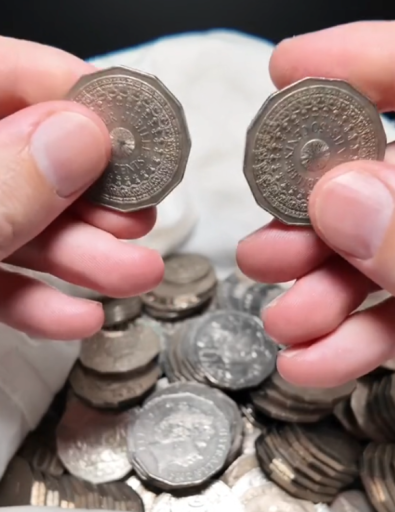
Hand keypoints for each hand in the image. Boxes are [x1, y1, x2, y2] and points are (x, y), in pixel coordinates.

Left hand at [0, 37, 163, 340]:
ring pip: (14, 220)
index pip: (1, 72)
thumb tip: (80, 137)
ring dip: (81, 256)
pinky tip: (76, 316)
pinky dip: (35, 298)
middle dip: (93, 197)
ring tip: (133, 276)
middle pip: (24, 155)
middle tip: (140, 219)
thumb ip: (2, 187)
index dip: (75, 93)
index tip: (138, 131)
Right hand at [236, 22, 394, 386]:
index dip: (355, 60)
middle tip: (271, 248)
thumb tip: (342, 197)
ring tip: (287, 320)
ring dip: (327, 289)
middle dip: (318, 218)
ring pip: (390, 248)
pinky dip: (366, 336)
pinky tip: (320, 360)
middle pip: (389, 173)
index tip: (286, 72)